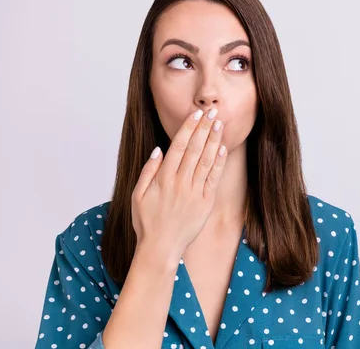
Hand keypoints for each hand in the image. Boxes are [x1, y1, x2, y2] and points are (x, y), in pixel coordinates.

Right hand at [131, 108, 227, 260]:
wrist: (161, 248)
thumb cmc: (146, 222)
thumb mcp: (137, 195)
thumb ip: (148, 171)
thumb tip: (158, 150)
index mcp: (163, 179)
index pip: (178, 146)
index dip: (188, 128)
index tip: (196, 114)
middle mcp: (179, 183)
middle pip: (194, 149)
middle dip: (204, 128)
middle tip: (212, 111)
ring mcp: (194, 193)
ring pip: (205, 161)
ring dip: (213, 141)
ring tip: (220, 124)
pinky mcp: (205, 203)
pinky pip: (213, 179)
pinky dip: (218, 163)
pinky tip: (223, 149)